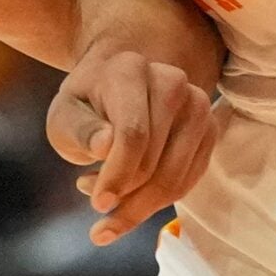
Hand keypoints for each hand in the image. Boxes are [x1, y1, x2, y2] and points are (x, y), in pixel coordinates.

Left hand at [46, 46, 218, 244]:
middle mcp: (172, 82)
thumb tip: (105, 146)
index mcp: (130, 70)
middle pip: (154, 161)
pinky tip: (132, 194)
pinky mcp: (210, 131)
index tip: (99, 204)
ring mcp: (197, 106)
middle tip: (98, 206)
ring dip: (141, 204)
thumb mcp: (65, 117)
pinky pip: (187, 182)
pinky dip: (158, 201)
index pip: (132, 133)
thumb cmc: (84, 108)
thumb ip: (80, 131)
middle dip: (125, 196)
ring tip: (110, 201)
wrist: (113, 93)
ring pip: (175, 178)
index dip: (117, 174)